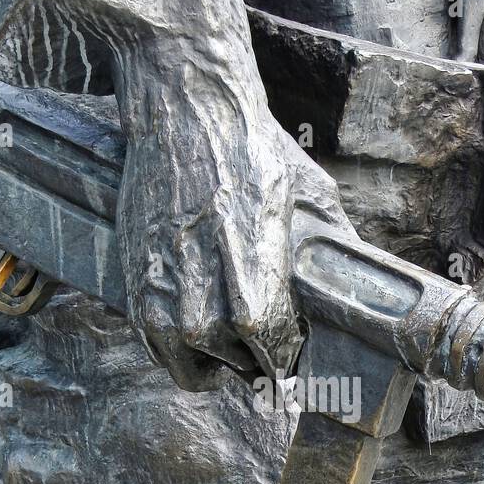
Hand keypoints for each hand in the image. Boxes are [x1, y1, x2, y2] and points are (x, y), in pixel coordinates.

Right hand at [117, 107, 310, 391]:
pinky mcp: (134, 291)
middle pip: (239, 367)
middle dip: (254, 358)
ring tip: (228, 342)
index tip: (292, 351)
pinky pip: (158, 348)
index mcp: (255, 301)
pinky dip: (178, 349)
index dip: (288, 358)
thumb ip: (325, 250)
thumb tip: (349, 278)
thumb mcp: (307, 201)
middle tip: (261, 342)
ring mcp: (164, 307)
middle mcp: (205, 315)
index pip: (277, 361)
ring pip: (194, 367)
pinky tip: (194, 333)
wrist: (185, 116)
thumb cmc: (248, 154)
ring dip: (214, 359)